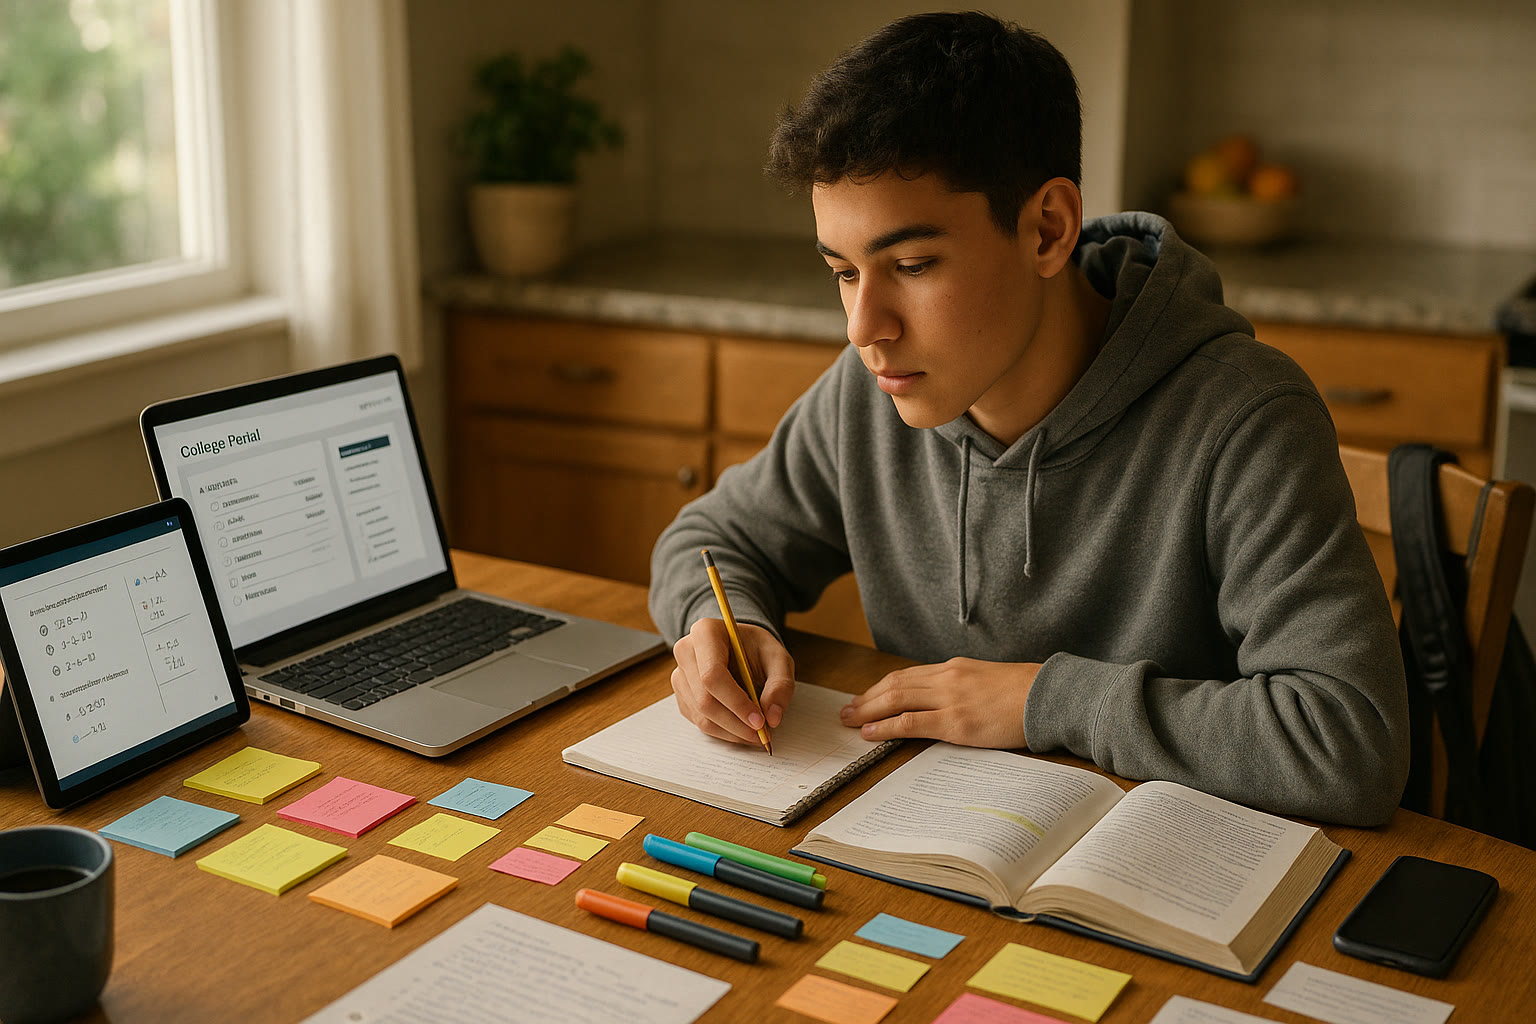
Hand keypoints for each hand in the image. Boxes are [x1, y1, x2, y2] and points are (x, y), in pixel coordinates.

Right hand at [671, 618, 794, 744]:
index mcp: (705, 633)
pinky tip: (742, 727)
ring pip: (701, 715)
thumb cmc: (757, 649)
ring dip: (731, 731)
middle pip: (705, 699)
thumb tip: (772, 718)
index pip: (712, 675)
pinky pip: (699, 721)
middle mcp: (685, 652)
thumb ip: (780, 686)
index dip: (736, 703)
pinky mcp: (682, 695)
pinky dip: (723, 731)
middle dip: (736, 723)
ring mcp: (680, 675)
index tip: (759, 721)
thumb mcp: (779, 659)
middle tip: (762, 733)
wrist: (742, 648)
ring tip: (756, 733)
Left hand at [840, 658, 1038, 747]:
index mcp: (954, 668)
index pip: (906, 675)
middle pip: (894, 685)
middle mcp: (947, 678)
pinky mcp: (957, 723)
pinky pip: (911, 723)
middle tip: (845, 710)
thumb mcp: (988, 681)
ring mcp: (950, 699)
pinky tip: (870, 733)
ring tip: (849, 721)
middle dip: (866, 698)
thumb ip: (964, 688)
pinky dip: (886, 727)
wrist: (1049, 695)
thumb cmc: (1025, 693)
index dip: (880, 687)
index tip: (865, 697)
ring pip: (896, 700)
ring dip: (868, 711)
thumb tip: (945, 702)